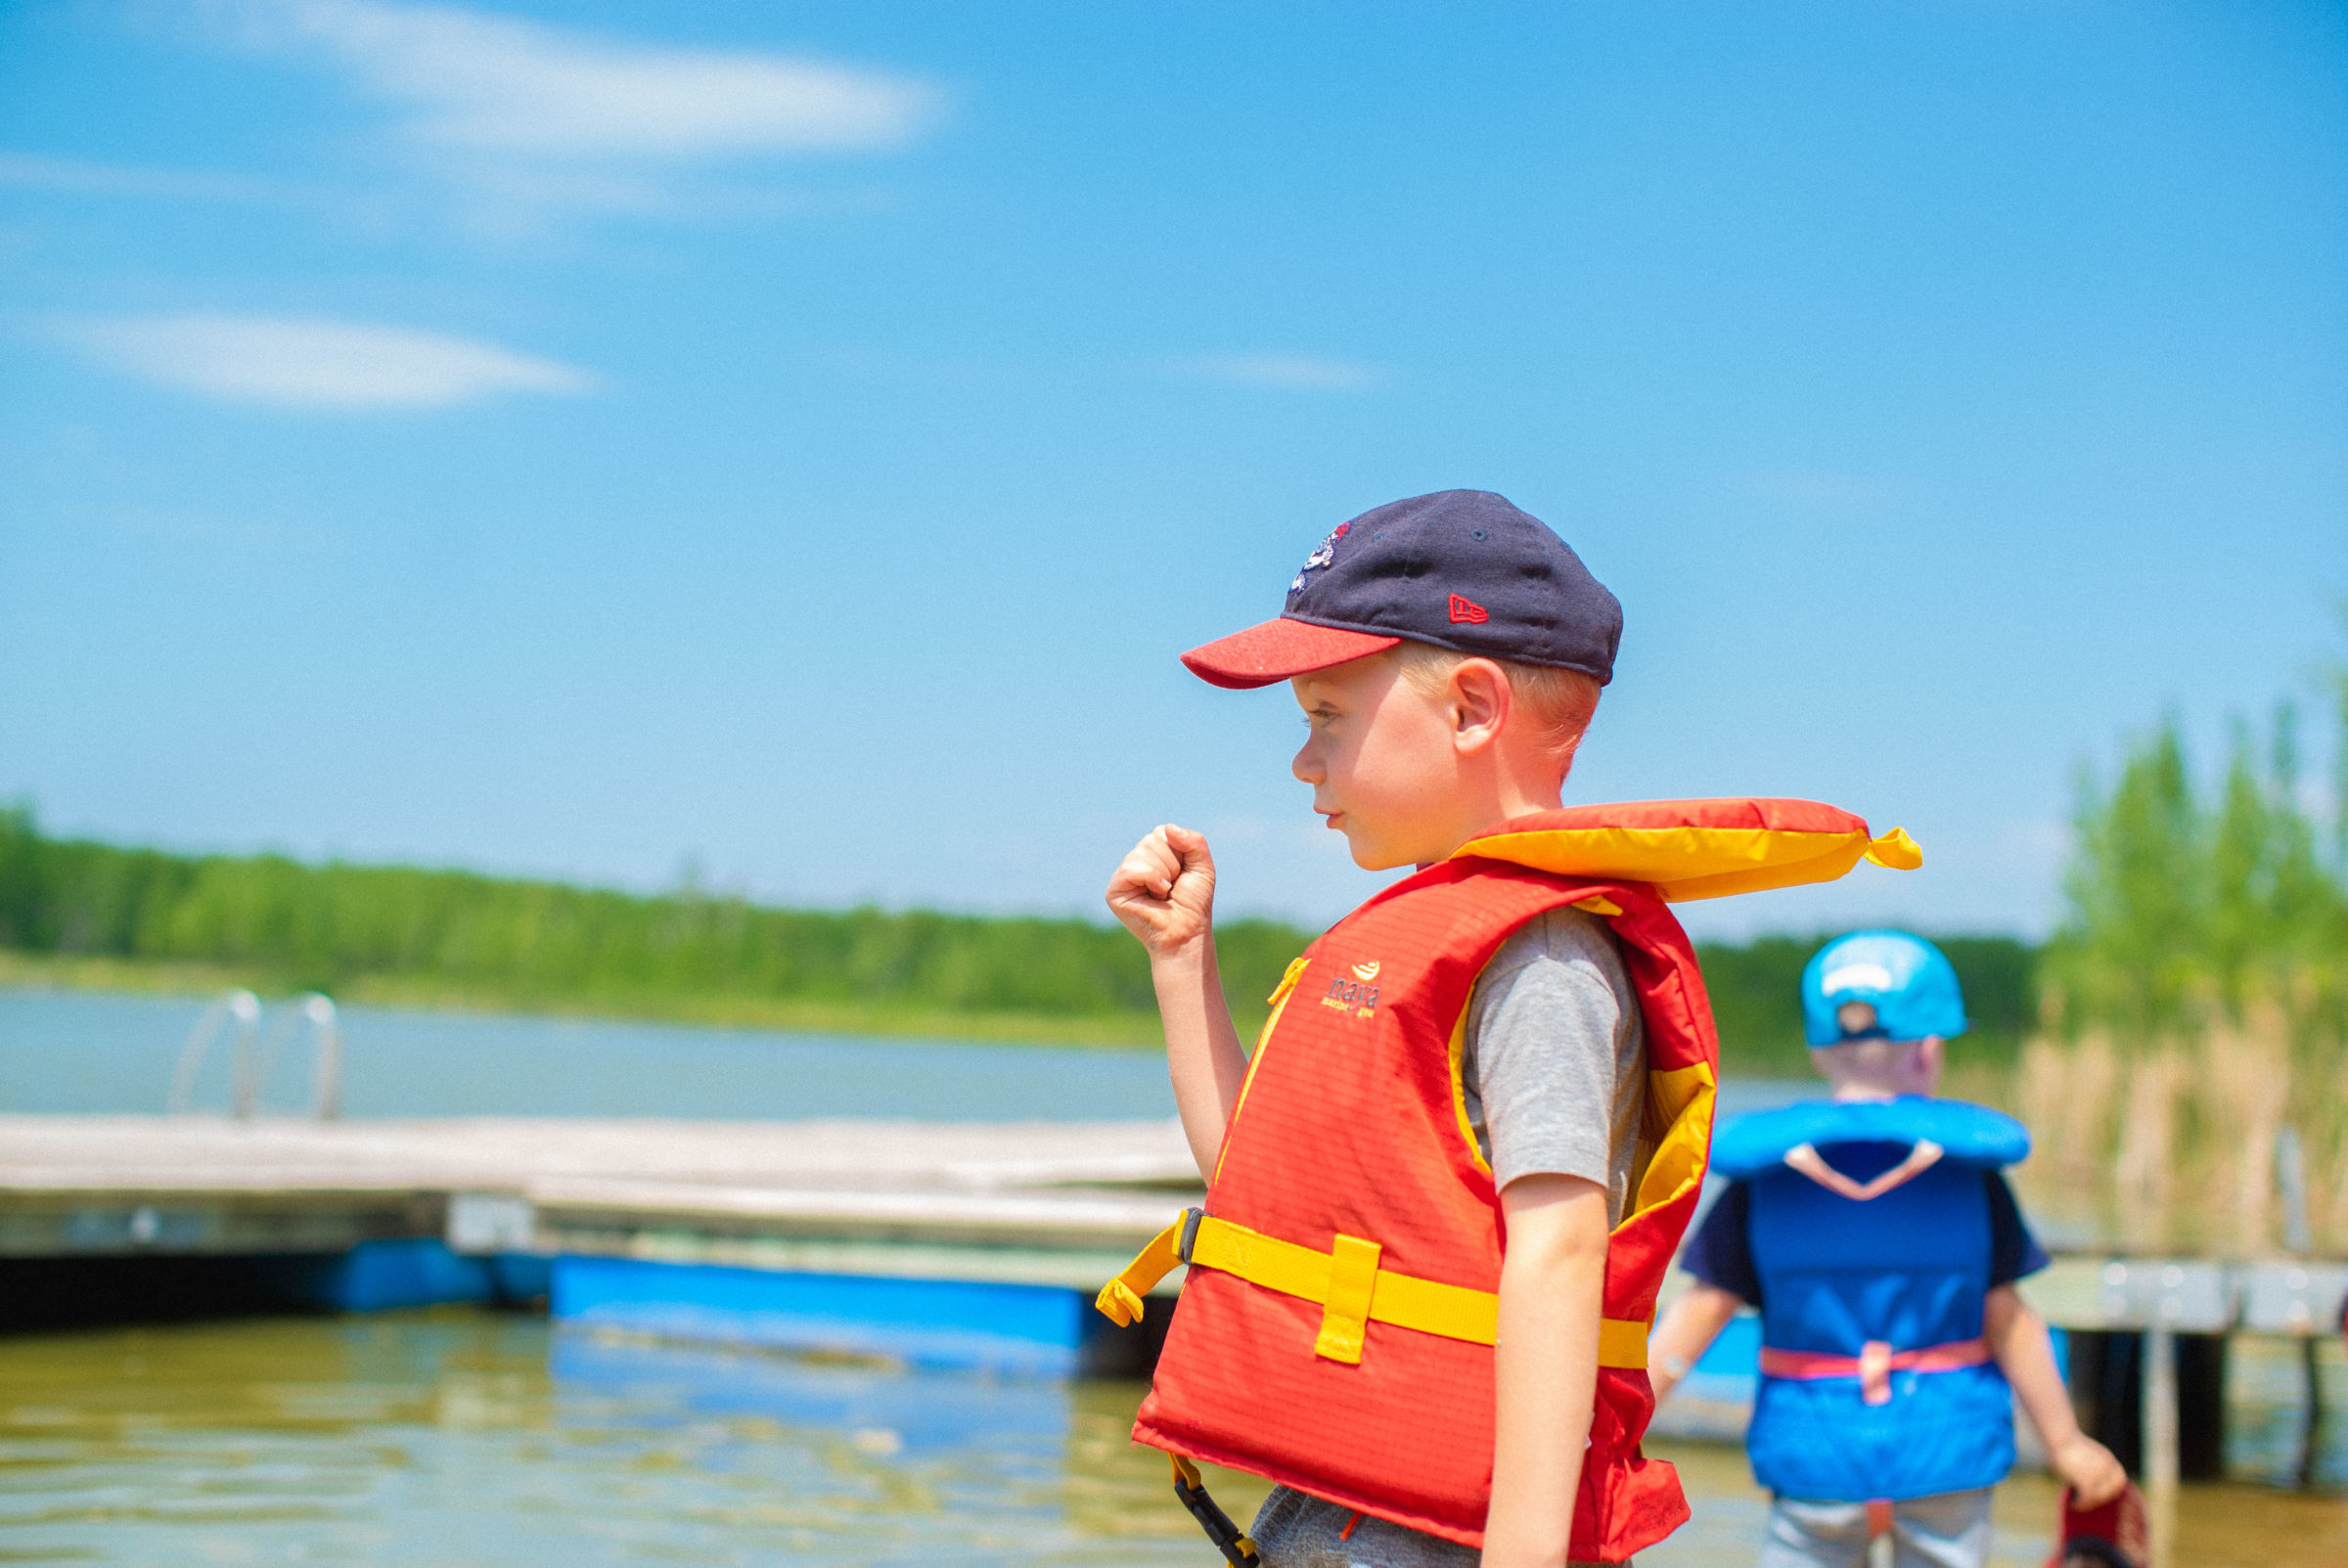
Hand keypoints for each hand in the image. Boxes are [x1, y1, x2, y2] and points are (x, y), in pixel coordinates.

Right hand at [1105, 825, 1215, 959]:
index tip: (1181, 874)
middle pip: (1151, 840)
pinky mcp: (1114, 891)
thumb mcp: (1203, 866)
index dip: (1178, 851)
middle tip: (1172, 887)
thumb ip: (1194, 841)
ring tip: (1163, 894)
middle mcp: (1136, 862)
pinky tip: (1156, 895)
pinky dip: (1150, 879)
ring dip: (1163, 874)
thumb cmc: (1193, 903)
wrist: (1187, 931)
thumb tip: (1168, 829)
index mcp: (1153, 855)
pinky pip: (1131, 868)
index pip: (1162, 832)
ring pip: (1142, 852)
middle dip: (1171, 864)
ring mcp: (1123, 876)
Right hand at [2050, 1433, 2126, 1507]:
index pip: (2118, 1480)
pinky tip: (2072, 1504)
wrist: (2058, 1436)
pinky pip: (2087, 1499)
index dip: (2110, 1489)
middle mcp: (2107, 1468)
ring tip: (2076, 1503)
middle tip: (2085, 1500)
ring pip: (2098, 1497)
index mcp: (2108, 1460)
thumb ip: (2091, 1468)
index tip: (2098, 1493)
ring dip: (2088, 1503)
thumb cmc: (2065, 1444)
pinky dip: (2080, 1504)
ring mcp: (2098, 1474)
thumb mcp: (2085, 1455)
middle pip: (2110, 1491)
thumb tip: (2086, 1485)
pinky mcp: (2087, 1481)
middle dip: (2099, 1498)